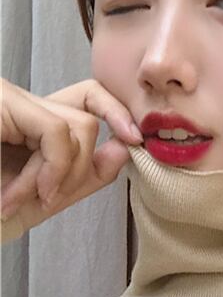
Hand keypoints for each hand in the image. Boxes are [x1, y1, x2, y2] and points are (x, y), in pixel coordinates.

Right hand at [1, 77, 142, 231]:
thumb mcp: (45, 195)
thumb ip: (84, 175)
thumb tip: (124, 148)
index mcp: (31, 122)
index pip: (88, 98)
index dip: (116, 112)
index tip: (135, 142)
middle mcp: (20, 103)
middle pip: (88, 118)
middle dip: (79, 169)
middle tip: (44, 198)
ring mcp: (8, 98)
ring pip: (77, 128)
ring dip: (57, 176)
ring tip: (16, 198)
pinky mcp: (3, 102)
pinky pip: (57, 133)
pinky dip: (52, 169)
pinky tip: (25, 192)